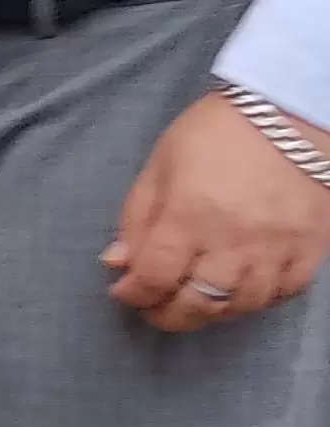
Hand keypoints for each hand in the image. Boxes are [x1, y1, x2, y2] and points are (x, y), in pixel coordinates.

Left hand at [105, 90, 329, 330]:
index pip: (154, 277)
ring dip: (212, 311)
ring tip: (197, 297)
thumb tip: (117, 262)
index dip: (133, 293)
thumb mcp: (161, 163)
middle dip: (167, 315)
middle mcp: (233, 239)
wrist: (290, 111)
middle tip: (156, 306)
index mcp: (190, 215)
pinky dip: (260, 300)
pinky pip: (284, 293)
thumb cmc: (217, 131)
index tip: (125, 291)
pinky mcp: (309, 248)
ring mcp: (276, 248)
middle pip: (197, 304)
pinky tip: (243, 287)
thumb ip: (137, 217)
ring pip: (241, 306)